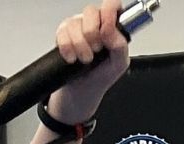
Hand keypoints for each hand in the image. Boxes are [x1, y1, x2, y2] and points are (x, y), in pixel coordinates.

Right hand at [49, 2, 130, 121]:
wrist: (80, 94)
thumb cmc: (100, 77)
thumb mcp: (119, 65)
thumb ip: (121, 46)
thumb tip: (111, 31)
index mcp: (111, 27)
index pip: (112, 5)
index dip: (109, 12)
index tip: (106, 29)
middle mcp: (94, 24)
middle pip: (91, 11)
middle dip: (93, 36)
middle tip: (96, 51)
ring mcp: (77, 28)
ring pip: (75, 23)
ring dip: (81, 46)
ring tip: (85, 59)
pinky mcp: (62, 34)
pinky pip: (62, 33)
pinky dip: (67, 49)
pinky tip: (73, 59)